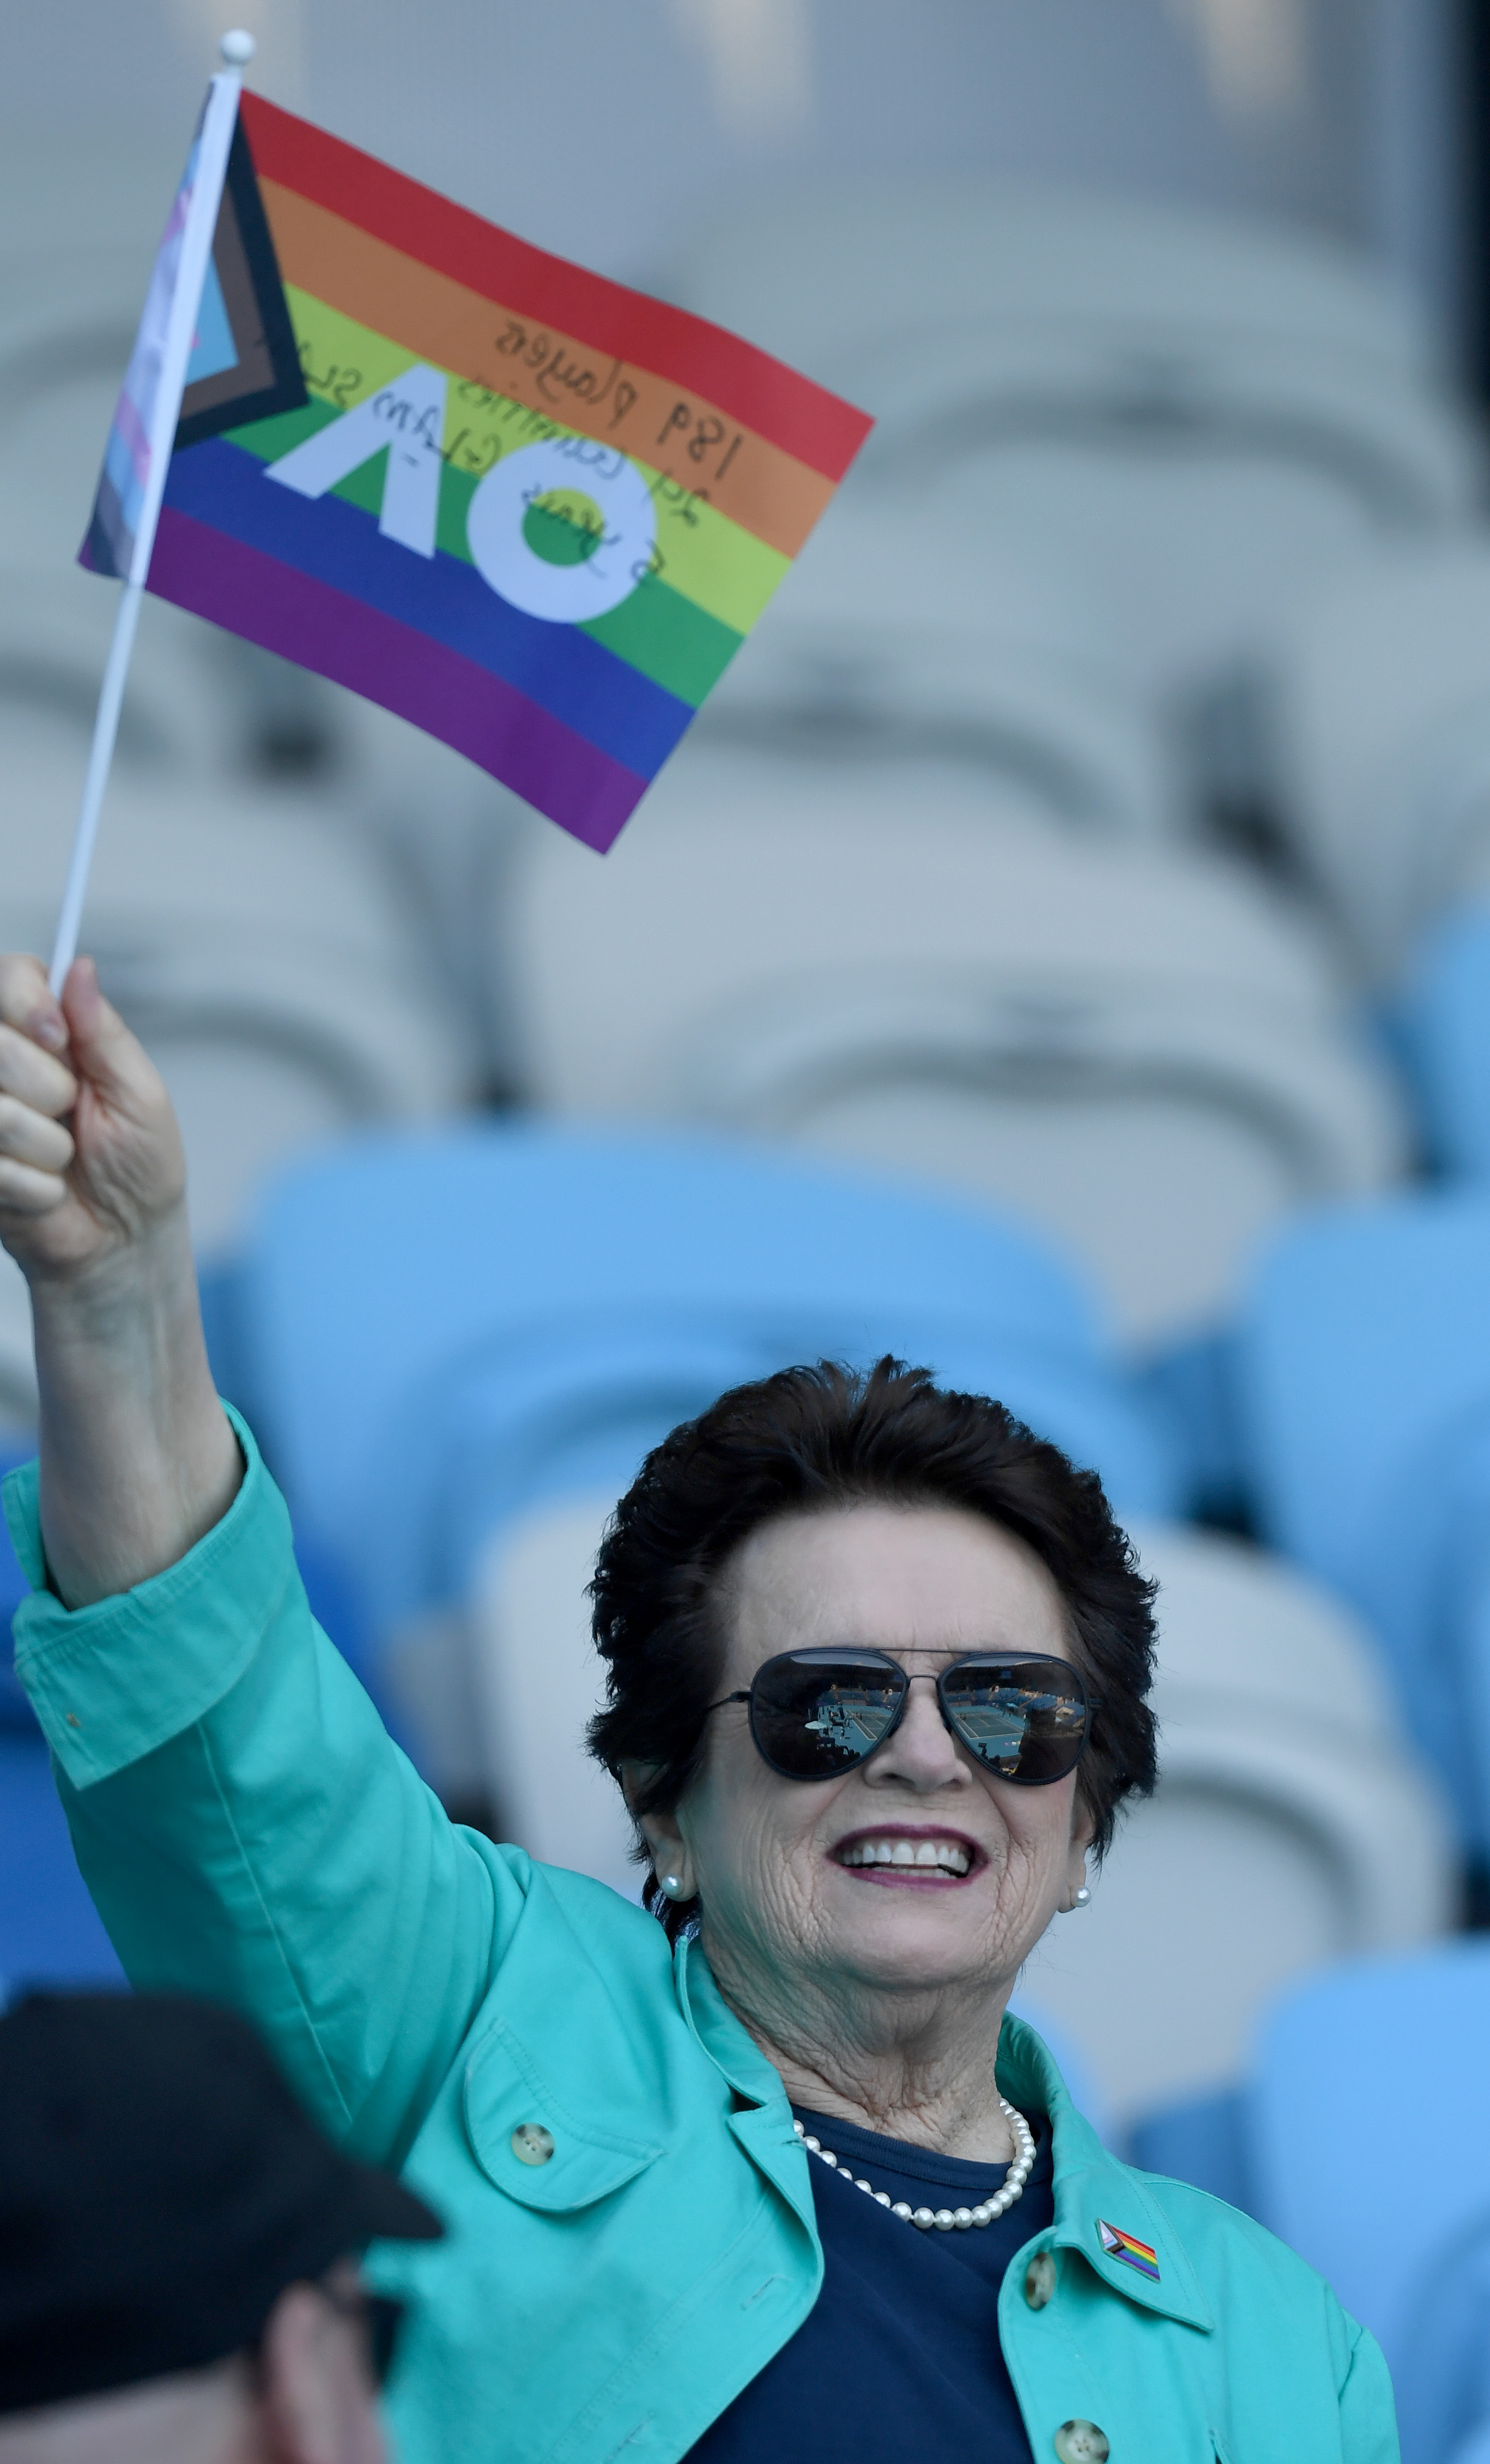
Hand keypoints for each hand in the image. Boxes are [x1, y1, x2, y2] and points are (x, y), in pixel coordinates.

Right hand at [0, 952, 238, 1604]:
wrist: (121, 1249)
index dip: (26, 1005)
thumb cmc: (141, 1172)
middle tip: (72, 1118)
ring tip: (62, 1161)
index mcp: (42, 1033)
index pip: (7, 976)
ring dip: (42, 1144)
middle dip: (46, 1087)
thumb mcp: (140, 1094)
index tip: (60, 1042)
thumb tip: (78, 967)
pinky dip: (27, 1183)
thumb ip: (102, 1031)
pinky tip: (41, 1192)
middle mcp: (0, 1065)